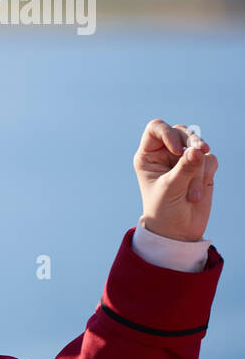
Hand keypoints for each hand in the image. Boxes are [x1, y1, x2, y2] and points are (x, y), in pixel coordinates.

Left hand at [133, 119, 216, 241]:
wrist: (177, 230)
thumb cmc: (164, 210)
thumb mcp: (170, 188)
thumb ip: (185, 169)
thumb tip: (199, 150)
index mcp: (148, 155)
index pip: (156, 128)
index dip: (168, 133)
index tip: (176, 149)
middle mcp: (165, 153)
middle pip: (182, 131)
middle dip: (193, 143)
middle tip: (202, 152)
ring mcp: (184, 160)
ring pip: (199, 148)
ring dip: (199, 170)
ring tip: (192, 195)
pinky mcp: (201, 168)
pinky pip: (210, 159)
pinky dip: (207, 174)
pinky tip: (198, 193)